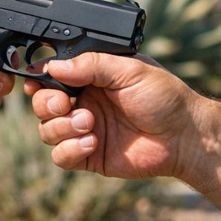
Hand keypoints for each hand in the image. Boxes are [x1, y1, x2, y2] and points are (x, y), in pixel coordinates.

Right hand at [24, 53, 202, 179]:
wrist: (183, 136)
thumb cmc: (164, 97)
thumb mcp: (129, 69)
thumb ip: (91, 65)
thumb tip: (54, 65)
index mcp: (91, 77)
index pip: (52, 76)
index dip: (39, 78)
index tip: (36, 81)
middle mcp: (84, 101)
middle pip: (42, 104)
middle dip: (46, 104)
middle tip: (64, 104)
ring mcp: (85, 129)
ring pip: (47, 130)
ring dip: (62, 127)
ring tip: (89, 123)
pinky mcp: (89, 156)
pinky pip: (61, 156)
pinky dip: (69, 149)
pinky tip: (92, 142)